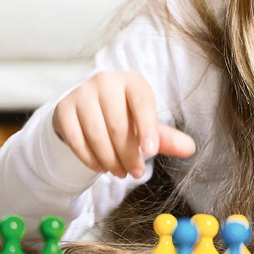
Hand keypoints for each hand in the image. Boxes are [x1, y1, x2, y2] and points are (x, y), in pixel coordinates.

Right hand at [52, 71, 195, 178]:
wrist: (88, 107)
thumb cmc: (125, 115)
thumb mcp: (146, 123)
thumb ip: (165, 137)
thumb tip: (190, 148)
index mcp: (132, 81)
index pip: (142, 104)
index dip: (147, 129)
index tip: (151, 153)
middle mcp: (106, 81)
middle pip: (118, 125)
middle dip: (128, 154)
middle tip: (135, 173)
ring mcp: (82, 93)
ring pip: (97, 134)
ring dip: (110, 159)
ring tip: (120, 173)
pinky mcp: (64, 108)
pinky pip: (77, 139)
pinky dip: (90, 158)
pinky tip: (100, 167)